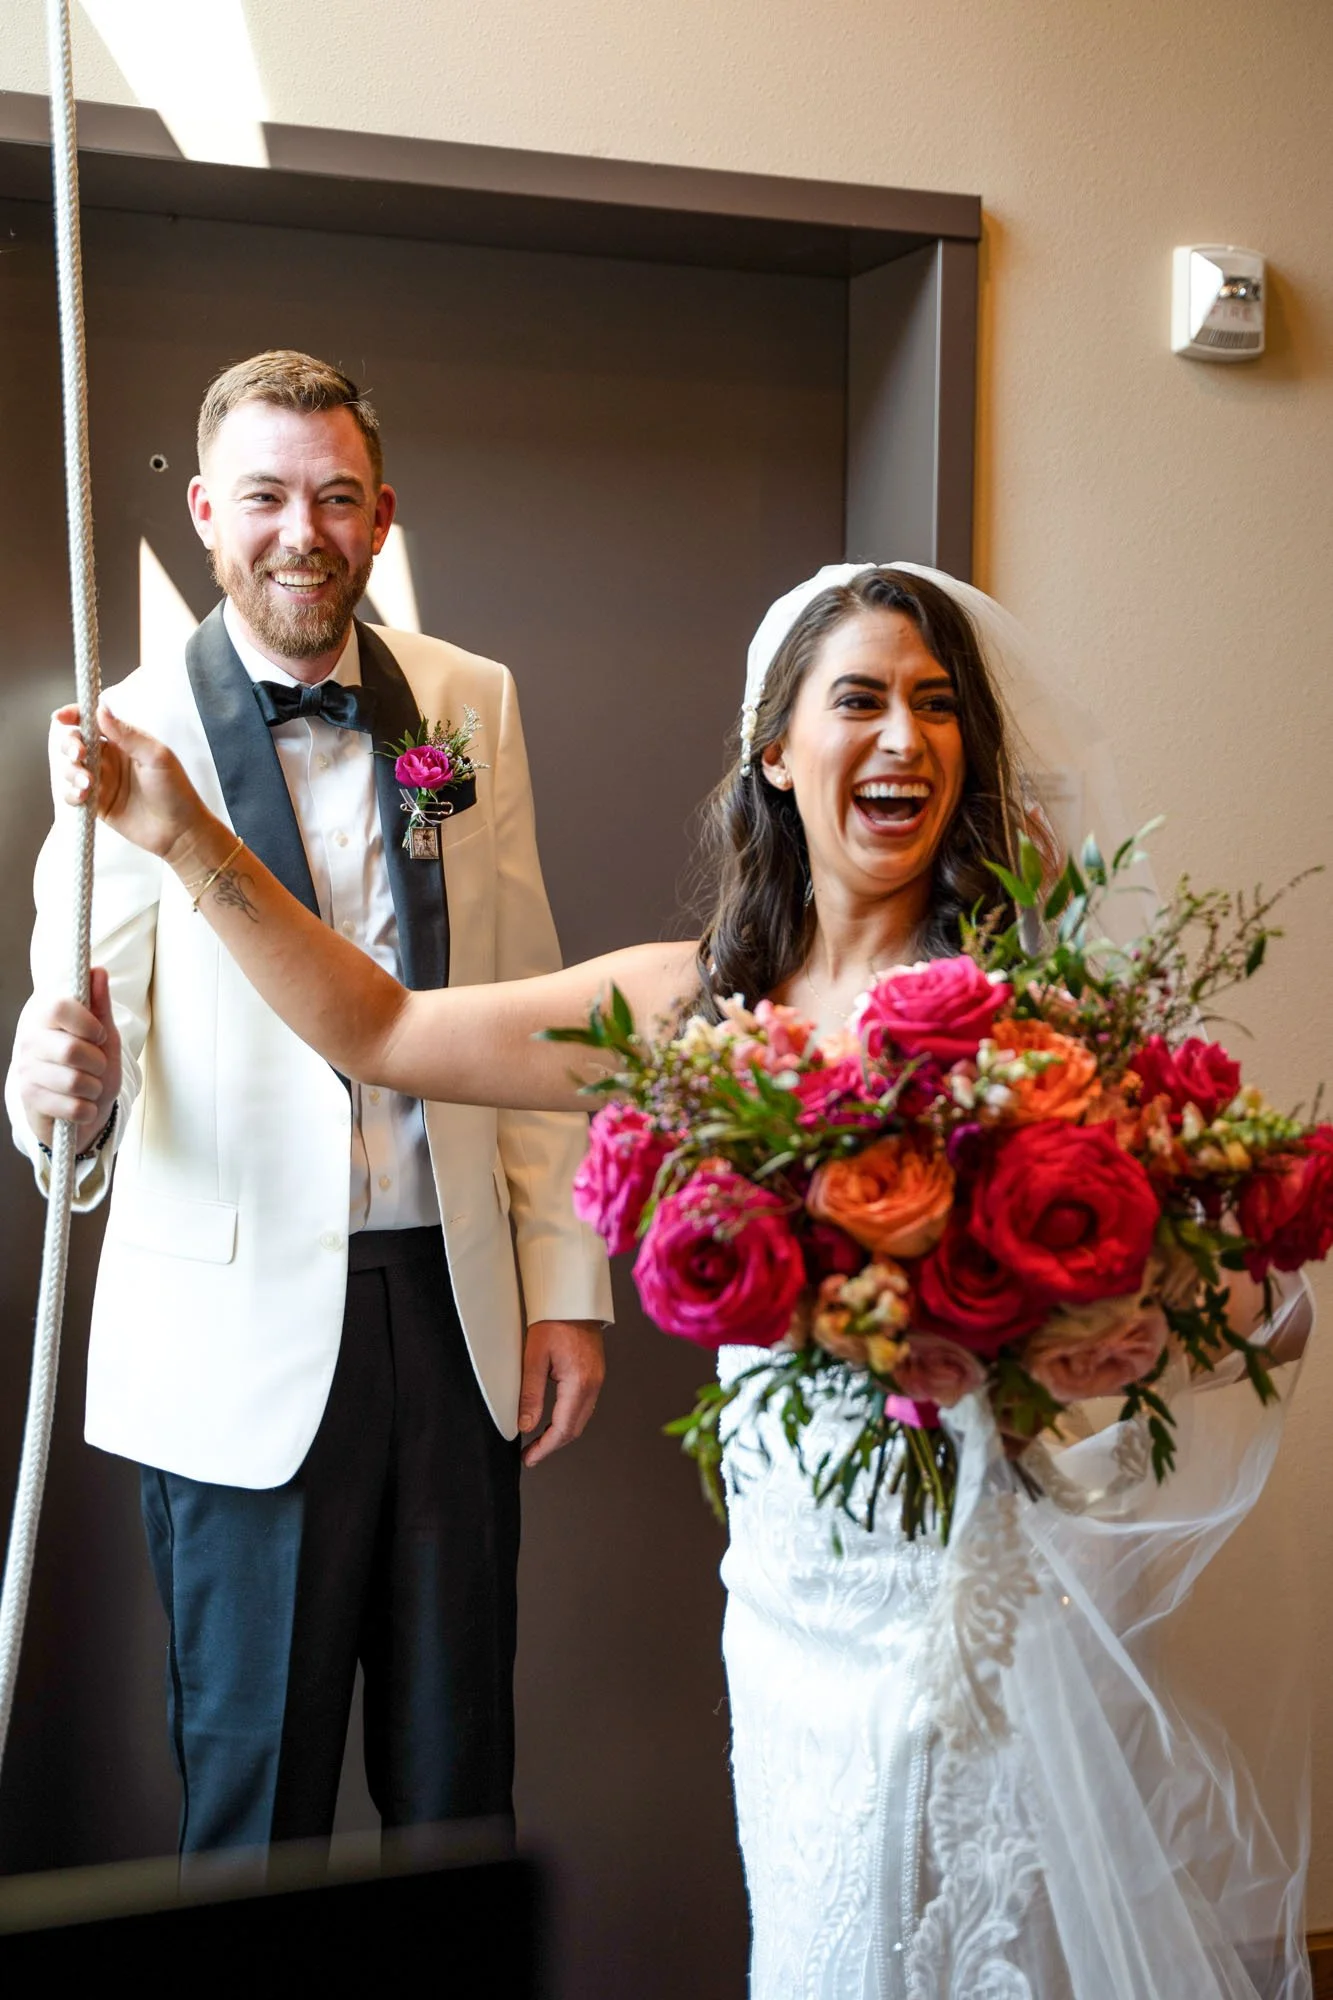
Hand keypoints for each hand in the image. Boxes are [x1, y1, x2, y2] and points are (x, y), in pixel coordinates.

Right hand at [14, 968, 120, 1152]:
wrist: (82, 1105)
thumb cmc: (92, 1065)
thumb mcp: (103, 1034)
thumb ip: (100, 1004)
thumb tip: (98, 971)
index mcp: (45, 1017)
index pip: (60, 1007)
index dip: (88, 1023)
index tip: (98, 1034)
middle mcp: (30, 1041)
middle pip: (72, 1050)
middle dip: (98, 1064)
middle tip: (96, 1067)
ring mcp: (27, 1070)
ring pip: (75, 1081)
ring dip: (94, 1088)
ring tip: (89, 1086)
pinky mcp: (30, 1099)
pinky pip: (72, 1106)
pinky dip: (87, 1109)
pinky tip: (81, 1105)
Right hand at [54, 702, 205, 860]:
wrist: (180, 831)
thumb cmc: (176, 791)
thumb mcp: (156, 757)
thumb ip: (128, 734)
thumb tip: (102, 710)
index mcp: (124, 742)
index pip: (94, 722)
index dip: (75, 716)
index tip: (62, 718)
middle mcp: (110, 759)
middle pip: (76, 743)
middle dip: (70, 745)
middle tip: (78, 754)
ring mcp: (102, 782)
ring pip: (72, 769)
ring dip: (72, 772)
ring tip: (88, 783)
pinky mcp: (97, 804)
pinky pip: (73, 795)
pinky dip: (72, 794)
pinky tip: (83, 797)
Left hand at [517, 1319, 605, 1467]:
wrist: (572, 1300)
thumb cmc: (553, 1321)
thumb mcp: (534, 1358)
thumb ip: (530, 1394)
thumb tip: (526, 1426)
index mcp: (579, 1383)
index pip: (563, 1429)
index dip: (545, 1448)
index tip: (529, 1458)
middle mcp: (592, 1385)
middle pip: (575, 1428)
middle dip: (552, 1445)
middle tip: (531, 1455)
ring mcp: (596, 1379)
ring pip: (580, 1419)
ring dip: (561, 1433)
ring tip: (539, 1442)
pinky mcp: (594, 1373)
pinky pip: (583, 1405)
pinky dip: (569, 1419)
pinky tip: (554, 1420)